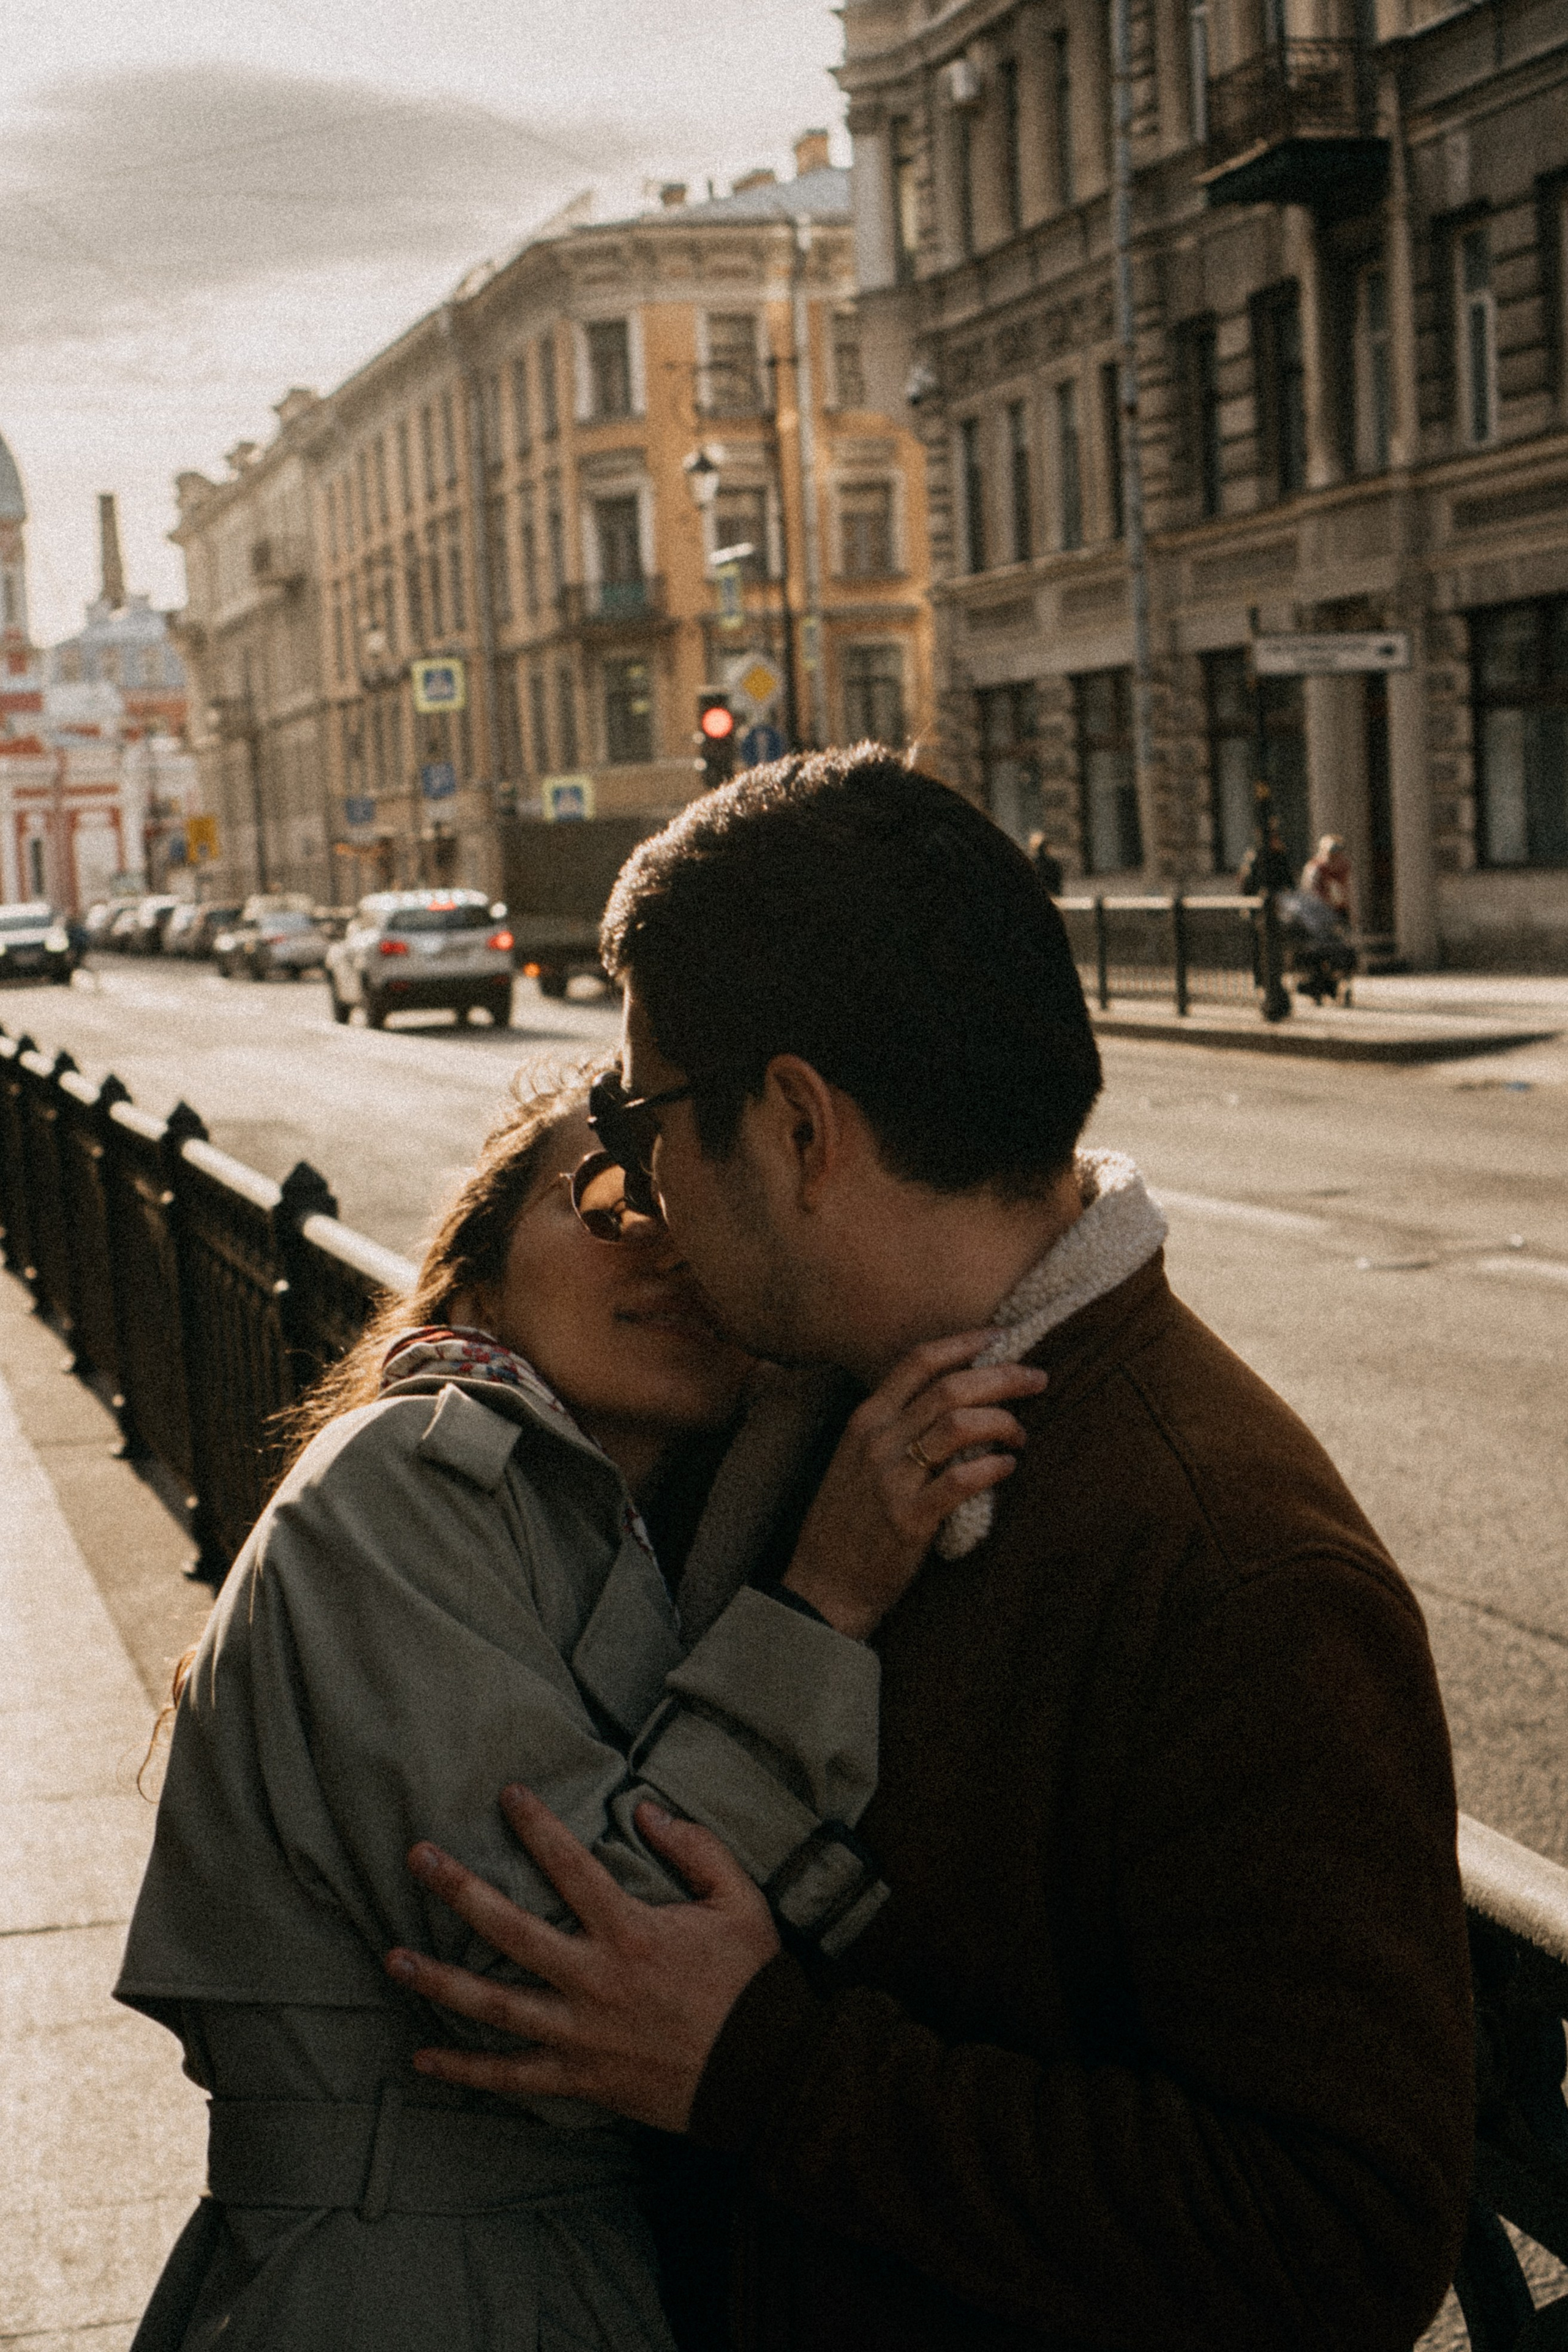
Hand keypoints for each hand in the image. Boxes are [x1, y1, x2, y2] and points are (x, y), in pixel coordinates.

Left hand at [386, 1785, 779, 2132]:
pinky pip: (510, 2077)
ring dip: (440, 1981)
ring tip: (392, 1958)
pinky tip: (421, 2059)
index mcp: (631, 1932)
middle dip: (460, 1890)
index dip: (537, 1826)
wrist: (765, 2075)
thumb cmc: (751, 1984)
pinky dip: (464, 2072)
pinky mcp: (580, 2079)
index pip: (571, 1866)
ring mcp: (580, 2034)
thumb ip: (697, 1850)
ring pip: (494, 2006)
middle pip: (510, 1930)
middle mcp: (594, 1980)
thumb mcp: (740, 1902)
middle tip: (418, 1857)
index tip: (507, 1793)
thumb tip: (646, 1811)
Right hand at [782, 1331, 1046, 1639]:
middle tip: (1037, 1378)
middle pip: (951, 1387)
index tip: (1002, 1336)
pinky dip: (994, 1469)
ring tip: (1022, 1435)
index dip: (965, 1342)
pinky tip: (1007, 1469)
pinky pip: (963, 1481)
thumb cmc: (847, 1521)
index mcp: (866, 1420)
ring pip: (961, 1426)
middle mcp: (877, 1441)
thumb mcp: (856, 1458)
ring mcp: (892, 1480)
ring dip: (1004, 1423)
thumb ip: (896, 1426)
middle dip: (1003, 1376)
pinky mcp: (910, 1520)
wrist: (822, 1585)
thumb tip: (953, 1399)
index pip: (919, 1360)